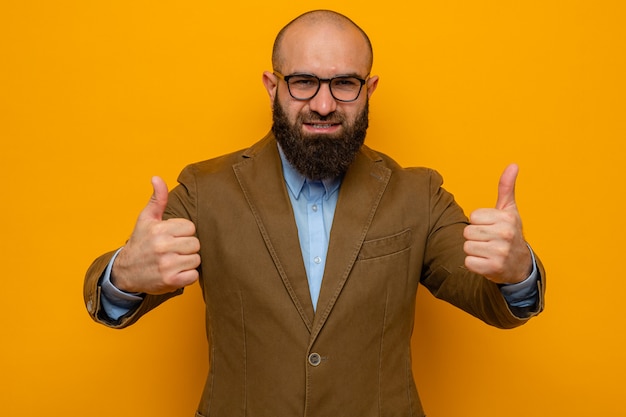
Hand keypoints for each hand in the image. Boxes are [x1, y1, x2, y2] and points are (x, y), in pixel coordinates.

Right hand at [112, 176, 200, 294]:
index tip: (172, 237)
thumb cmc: (140, 243)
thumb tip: (157, 177)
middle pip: (195, 244)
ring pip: (196, 259)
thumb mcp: (146, 219)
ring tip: (173, 261)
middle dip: (187, 247)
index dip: (183, 232)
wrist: (125, 272)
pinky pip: (194, 275)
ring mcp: (167, 265)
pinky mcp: (171, 281)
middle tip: (173, 250)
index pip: (191, 228)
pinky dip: (188, 275)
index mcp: (159, 229)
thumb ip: (157, 199)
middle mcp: (163, 247)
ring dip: (188, 262)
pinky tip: (175, 272)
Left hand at [463, 164, 530, 283]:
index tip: (491, 227)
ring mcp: (499, 253)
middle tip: (489, 241)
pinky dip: (474, 263)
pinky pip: (468, 262)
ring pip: (466, 246)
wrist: (520, 265)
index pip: (473, 216)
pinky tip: (486, 262)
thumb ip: (506, 187)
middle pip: (467, 232)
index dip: (479, 222)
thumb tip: (513, 165)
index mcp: (506, 218)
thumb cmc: (510, 233)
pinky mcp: (492, 269)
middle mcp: (505, 235)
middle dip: (475, 237)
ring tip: (488, 251)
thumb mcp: (509, 210)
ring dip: (474, 250)